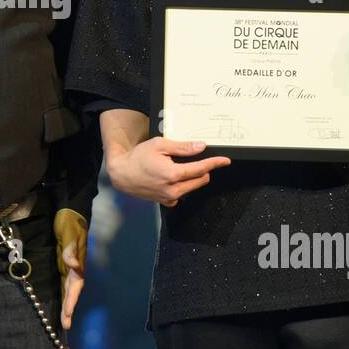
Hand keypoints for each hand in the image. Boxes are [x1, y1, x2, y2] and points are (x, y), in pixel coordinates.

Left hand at [54, 209, 86, 330]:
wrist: (70, 210)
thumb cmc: (69, 221)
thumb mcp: (69, 233)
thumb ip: (70, 249)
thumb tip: (73, 264)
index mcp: (77, 262)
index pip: (75, 285)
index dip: (71, 299)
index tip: (68, 313)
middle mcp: (75, 267)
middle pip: (73, 291)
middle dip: (70, 308)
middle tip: (66, 325)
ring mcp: (70, 266)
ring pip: (69, 289)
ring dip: (67, 305)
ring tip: (65, 322)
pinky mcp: (64, 263)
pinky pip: (64, 283)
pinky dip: (64, 295)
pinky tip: (61, 303)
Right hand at [105, 137, 230, 206]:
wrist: (122, 174)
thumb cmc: (139, 157)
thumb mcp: (160, 145)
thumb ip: (182, 147)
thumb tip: (201, 147)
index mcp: (173, 174)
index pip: (201, 169)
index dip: (215, 163)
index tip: (225, 160)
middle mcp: (174, 190)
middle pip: (200, 180)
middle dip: (203, 169)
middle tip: (193, 159)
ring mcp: (170, 198)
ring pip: (192, 187)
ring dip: (192, 178)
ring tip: (177, 166)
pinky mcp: (166, 202)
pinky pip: (182, 194)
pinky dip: (182, 186)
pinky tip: (171, 178)